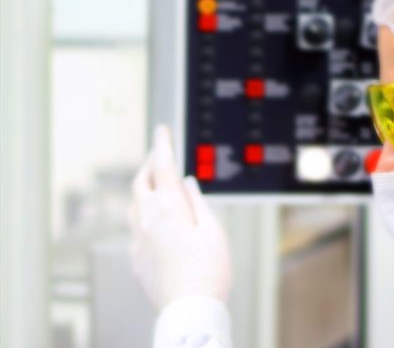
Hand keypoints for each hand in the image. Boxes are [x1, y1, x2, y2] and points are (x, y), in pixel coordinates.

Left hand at [128, 126, 231, 309]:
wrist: (190, 309)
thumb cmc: (208, 272)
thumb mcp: (213, 230)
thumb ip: (197, 202)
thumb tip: (187, 183)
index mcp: (168, 209)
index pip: (161, 167)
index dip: (162, 144)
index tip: (162, 130)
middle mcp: (147, 221)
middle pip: (140, 182)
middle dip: (149, 163)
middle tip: (159, 154)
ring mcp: (137, 240)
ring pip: (133, 204)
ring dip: (142, 188)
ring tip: (155, 184)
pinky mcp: (136, 258)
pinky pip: (135, 228)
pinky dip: (144, 215)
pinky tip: (155, 222)